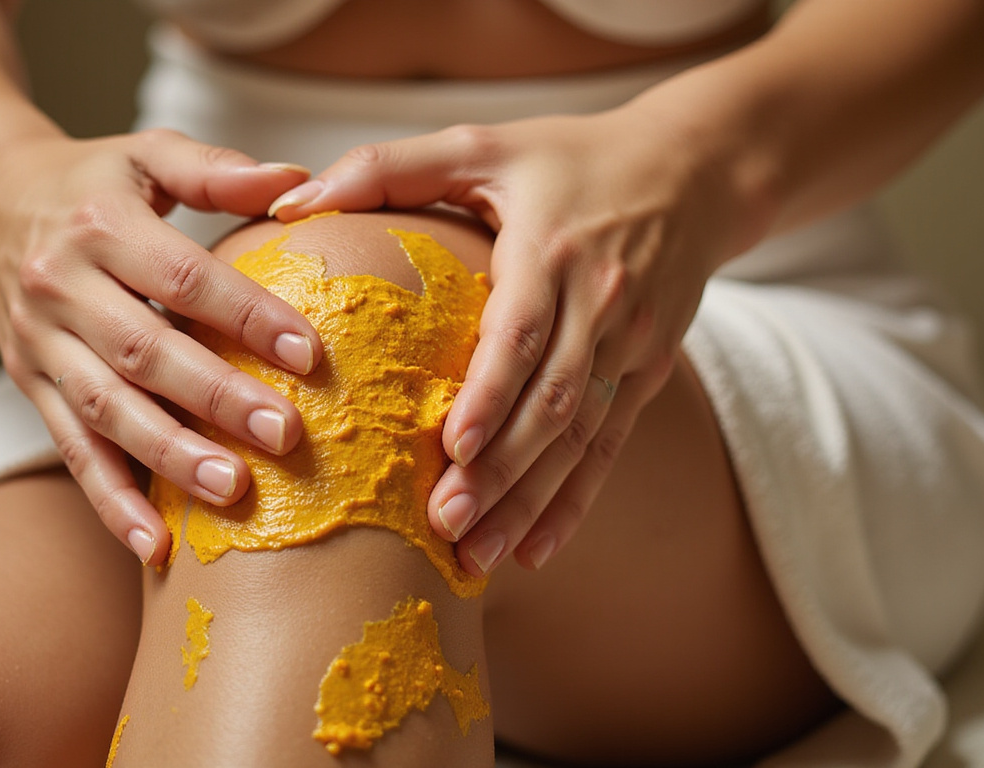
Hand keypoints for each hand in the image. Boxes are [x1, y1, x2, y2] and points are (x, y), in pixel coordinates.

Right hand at [0, 130, 322, 564]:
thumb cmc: (94, 181)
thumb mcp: (149, 153)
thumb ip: (218, 170)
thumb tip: (298, 183)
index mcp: (100, 226)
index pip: (180, 278)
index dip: (244, 315)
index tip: (308, 352)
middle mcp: (61, 287)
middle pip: (144, 352)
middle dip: (216, 398)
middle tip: (286, 435)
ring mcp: (41, 344)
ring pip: (107, 411)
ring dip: (169, 457)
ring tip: (232, 490)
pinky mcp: (31, 385)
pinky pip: (72, 449)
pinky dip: (111, 501)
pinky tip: (153, 546)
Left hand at [270, 106, 765, 574]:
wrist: (694, 169)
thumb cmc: (569, 157)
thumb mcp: (482, 143)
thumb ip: (387, 167)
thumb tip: (289, 200)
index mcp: (555, 249)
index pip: (524, 332)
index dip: (491, 394)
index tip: (451, 449)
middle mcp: (603, 303)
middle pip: (553, 402)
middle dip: (501, 471)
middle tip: (446, 526)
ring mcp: (634, 343)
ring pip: (581, 437)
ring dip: (531, 501)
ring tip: (480, 556)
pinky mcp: (649, 371)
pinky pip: (610, 446)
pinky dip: (575, 502)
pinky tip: (536, 549)